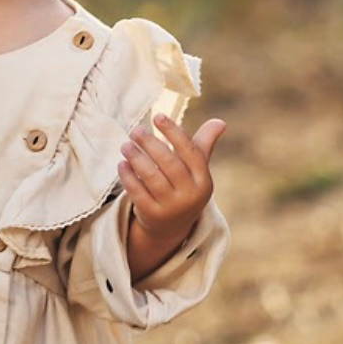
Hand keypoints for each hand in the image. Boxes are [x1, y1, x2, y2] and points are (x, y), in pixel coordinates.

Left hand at [120, 113, 225, 282]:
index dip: (174, 132)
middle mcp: (190, 195)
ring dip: (136, 158)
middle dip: (150, 144)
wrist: (171, 227)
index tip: (158, 116)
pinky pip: (137, 192)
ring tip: (125, 145)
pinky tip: (121, 164)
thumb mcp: (196, 170)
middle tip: (136, 130)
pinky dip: (128, 176)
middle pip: (169, 163)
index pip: (190, 151)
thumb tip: (220, 122)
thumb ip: (203, 144)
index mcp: (203, 180)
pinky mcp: (152, 216)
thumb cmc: (184, 187)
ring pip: (152, 177)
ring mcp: (171, 208)